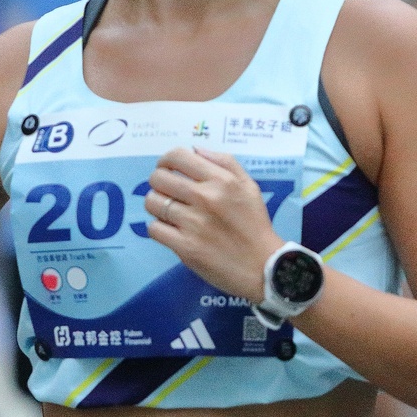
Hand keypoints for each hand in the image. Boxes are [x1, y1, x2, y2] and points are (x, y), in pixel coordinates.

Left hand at [144, 147, 284, 300]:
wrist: (262, 266)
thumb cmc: (254, 224)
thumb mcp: (249, 186)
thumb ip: (225, 162)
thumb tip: (195, 150)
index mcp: (221, 180)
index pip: (177, 156)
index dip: (166, 160)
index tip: (168, 169)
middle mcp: (205, 198)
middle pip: (159, 178)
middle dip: (159, 182)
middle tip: (167, 192)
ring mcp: (193, 223)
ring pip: (153, 203)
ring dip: (157, 205)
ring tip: (168, 211)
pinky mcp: (185, 247)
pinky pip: (154, 228)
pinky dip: (159, 228)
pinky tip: (170, 230)